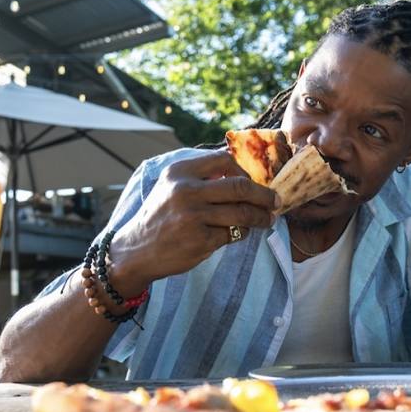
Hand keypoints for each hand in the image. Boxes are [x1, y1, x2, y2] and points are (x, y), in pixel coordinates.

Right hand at [108, 150, 280, 295]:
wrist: (137, 250)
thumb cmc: (160, 217)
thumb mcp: (171, 187)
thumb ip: (200, 176)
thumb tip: (241, 172)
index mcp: (179, 172)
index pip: (225, 160)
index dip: (245, 171)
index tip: (254, 181)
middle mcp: (186, 191)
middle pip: (240, 186)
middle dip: (264, 195)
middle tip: (275, 201)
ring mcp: (193, 216)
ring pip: (242, 212)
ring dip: (261, 217)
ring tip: (267, 220)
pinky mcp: (200, 240)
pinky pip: (233, 233)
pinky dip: (242, 232)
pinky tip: (239, 233)